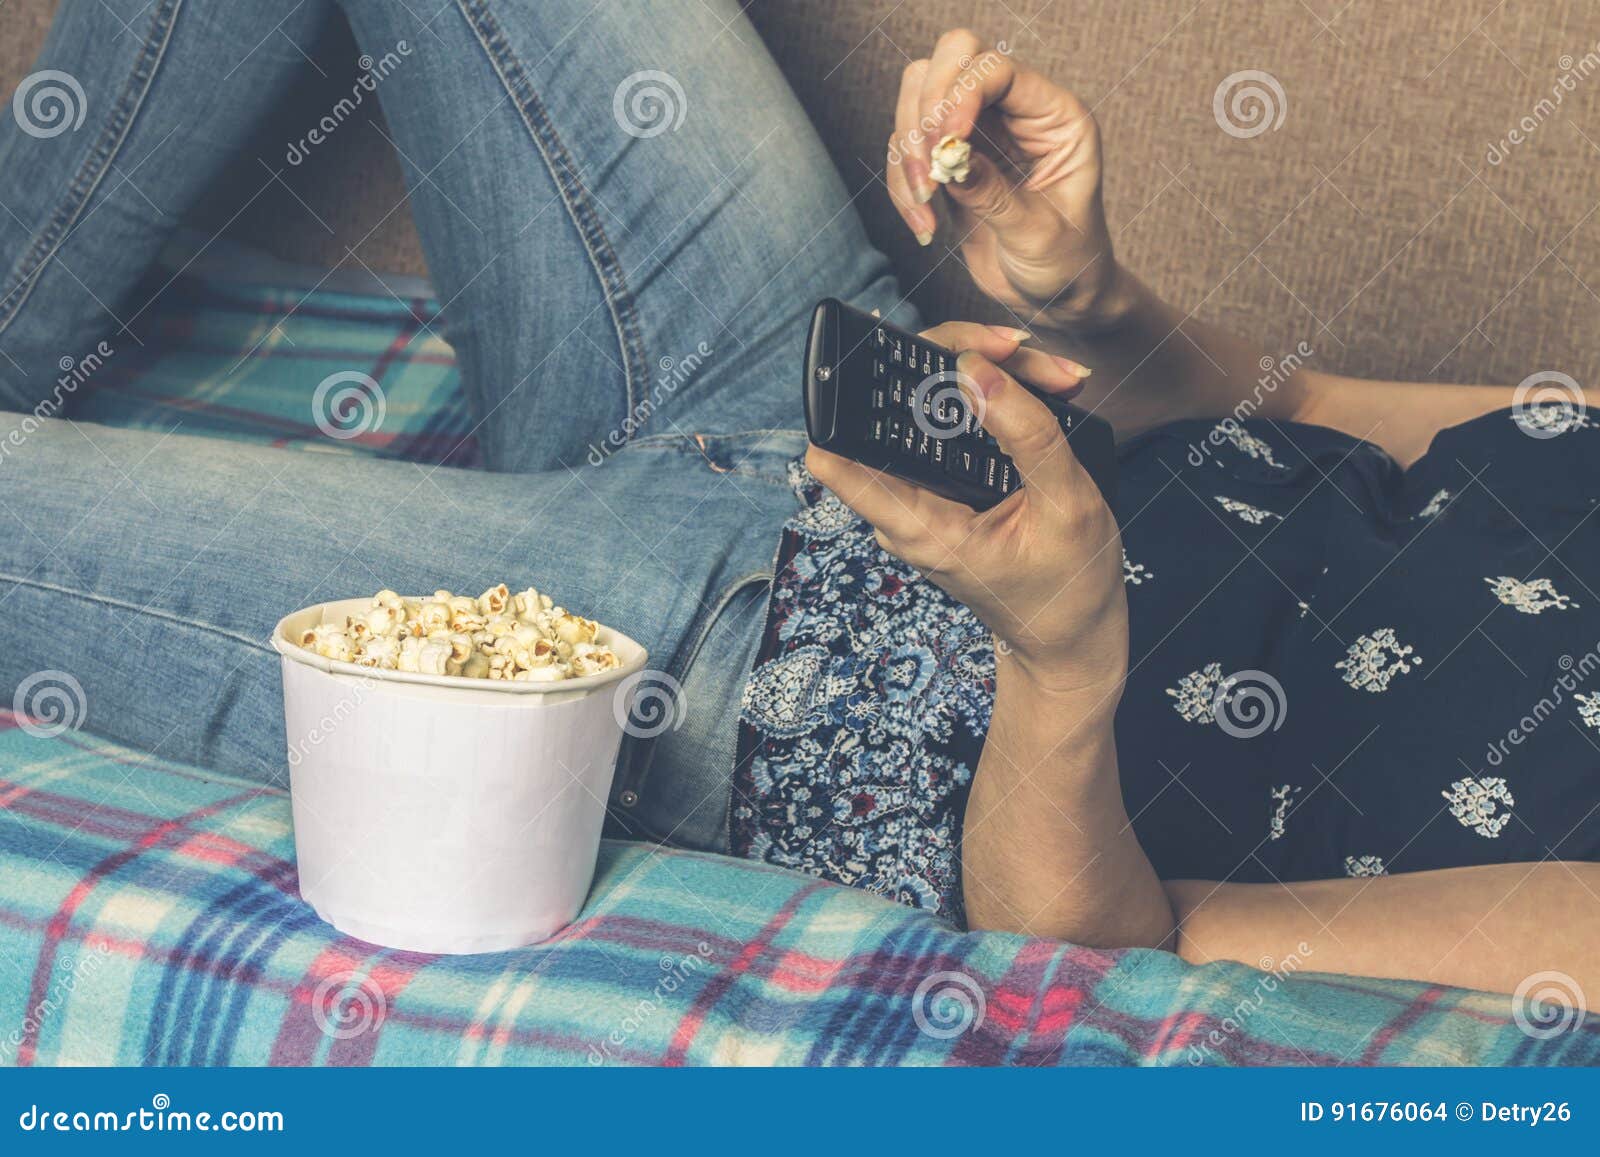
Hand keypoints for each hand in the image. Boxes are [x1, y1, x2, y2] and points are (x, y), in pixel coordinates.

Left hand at [805, 322, 1126, 694]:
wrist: (1071, 639)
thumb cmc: (1071, 587)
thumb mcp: (1067, 507)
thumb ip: (1025, 435)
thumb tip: (974, 370)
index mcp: (919, 527)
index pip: (836, 454)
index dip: (846, 391)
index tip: (888, 348)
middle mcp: (905, 511)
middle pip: (893, 408)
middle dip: (953, 363)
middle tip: (1018, 352)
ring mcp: (922, 500)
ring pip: (928, 411)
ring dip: (985, 378)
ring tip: (1054, 376)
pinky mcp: (943, 492)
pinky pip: (950, 431)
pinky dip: (993, 403)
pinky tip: (1042, 390)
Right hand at [887, 30, 1121, 329]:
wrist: (1055, 298)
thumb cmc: (1067, 264)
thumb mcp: (1038, 235)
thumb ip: (994, 194)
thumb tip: (951, 160)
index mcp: (1054, 116)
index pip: (998, 71)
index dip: (961, 94)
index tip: (946, 143)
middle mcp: (1015, 112)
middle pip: (953, 59)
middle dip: (926, 106)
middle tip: (927, 163)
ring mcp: (979, 132)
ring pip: (918, 98)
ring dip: (908, 151)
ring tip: (924, 205)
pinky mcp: (948, 160)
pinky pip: (906, 150)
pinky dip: (902, 184)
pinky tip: (924, 223)